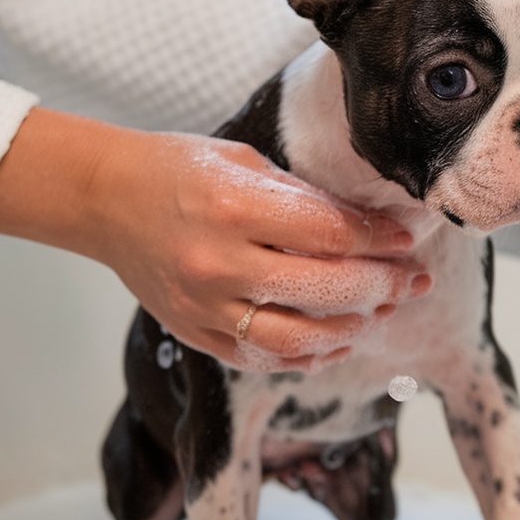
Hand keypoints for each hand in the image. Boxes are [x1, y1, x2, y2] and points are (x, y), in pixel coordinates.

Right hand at [0, 109, 429, 372]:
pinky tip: (337, 342)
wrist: (105, 199)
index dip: (378, 238)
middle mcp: (218, 261)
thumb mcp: (244, 162)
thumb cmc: (178, 170)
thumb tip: (370, 226)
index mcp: (233, 204)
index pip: (327, 231)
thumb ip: (302, 197)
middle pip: (323, 288)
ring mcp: (204, 305)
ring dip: (352, 330)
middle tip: (413, 281)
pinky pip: (261, 358)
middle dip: (381, 287)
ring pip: (297, 339)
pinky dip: (307, 357)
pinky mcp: (193, 333)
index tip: (408, 239)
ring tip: (381, 313)